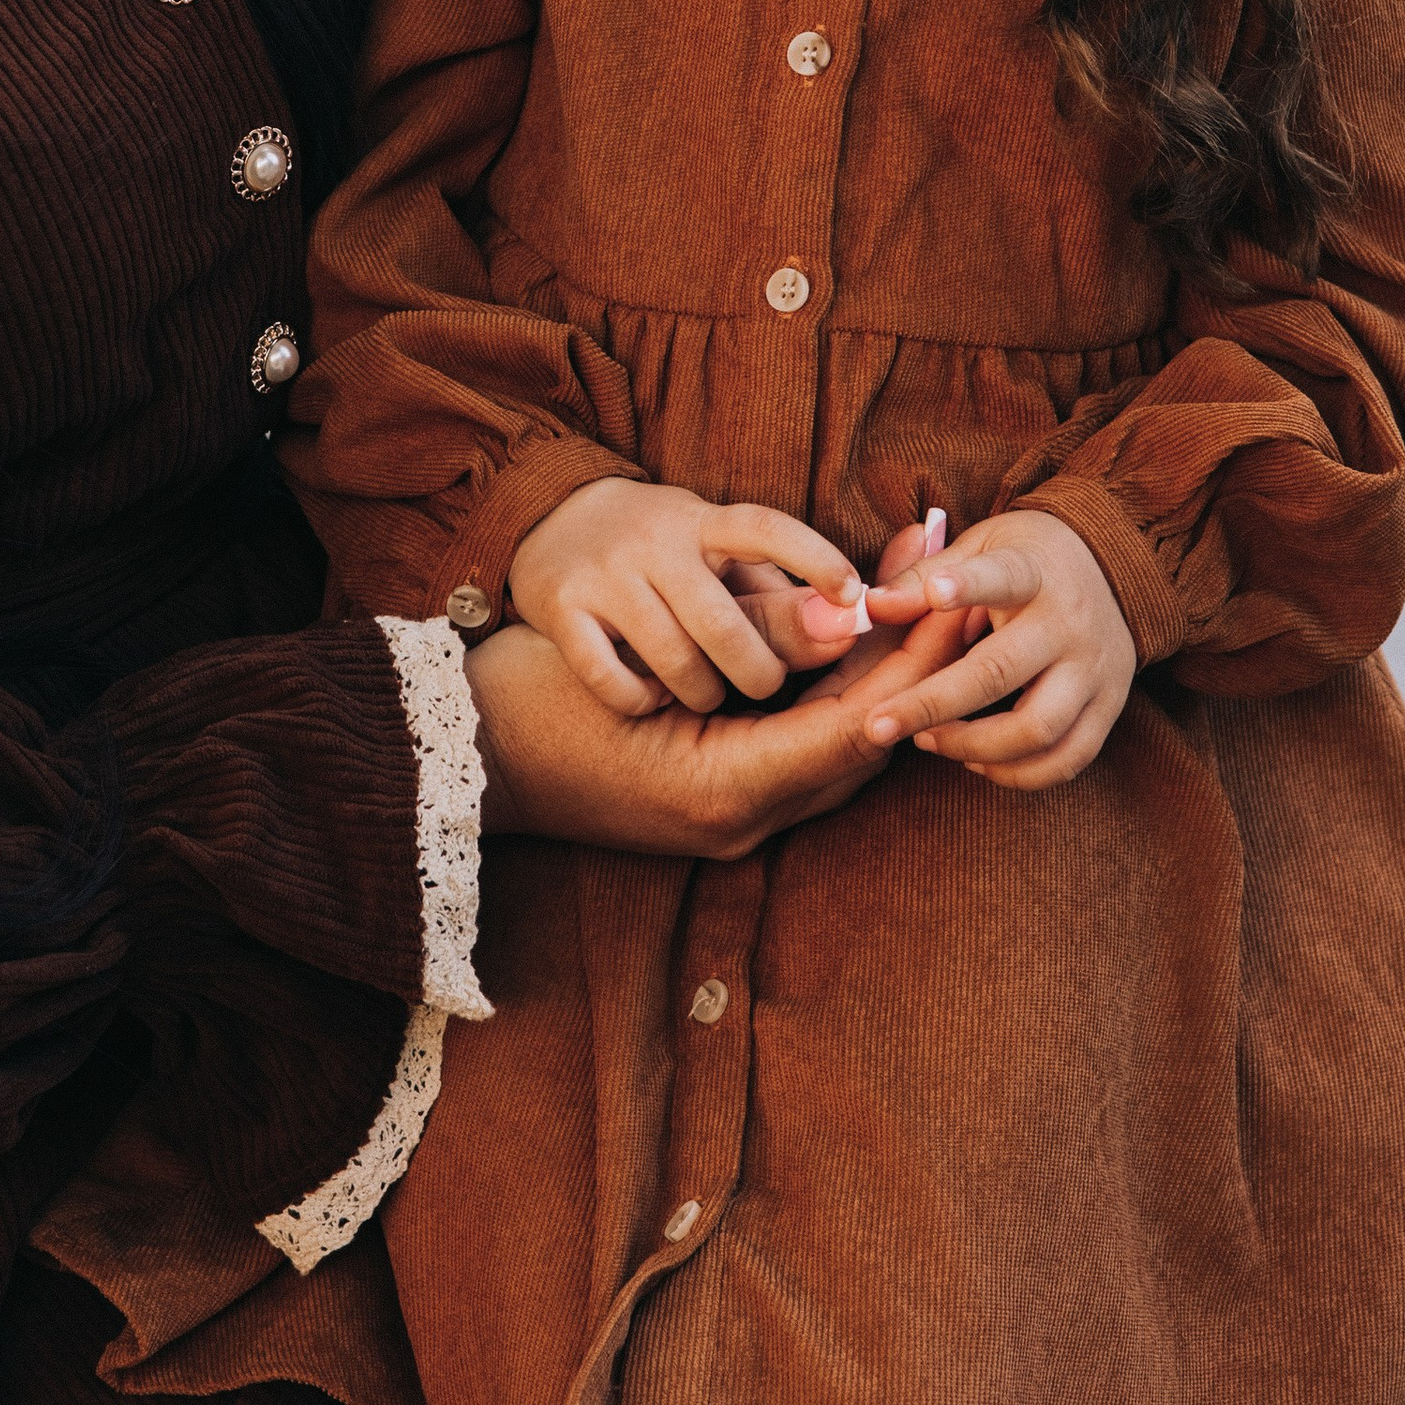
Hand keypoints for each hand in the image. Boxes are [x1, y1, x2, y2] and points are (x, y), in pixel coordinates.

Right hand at [465, 586, 970, 859]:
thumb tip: (856, 611)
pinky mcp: (701, 811)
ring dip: (871, 677)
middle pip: (858, 740)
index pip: (857, 726)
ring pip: (831, 748)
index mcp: (727, 794)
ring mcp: (718, 826)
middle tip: (941, 578)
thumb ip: (753, 638)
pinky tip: (854, 654)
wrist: (454, 759)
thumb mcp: (645, 656)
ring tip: (911, 601)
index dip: (913, 658)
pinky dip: (825, 702)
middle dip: (907, 659)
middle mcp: (737, 821)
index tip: (950, 589)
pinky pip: (790, 757)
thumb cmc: (536, 699)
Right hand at [506, 475, 873, 717]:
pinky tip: (650, 699)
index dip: (815, 561)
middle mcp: (652, 541)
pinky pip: (612, 677)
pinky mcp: (559, 608)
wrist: (546, 521)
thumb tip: (853, 627)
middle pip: (725, 623)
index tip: (854, 598)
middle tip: (763, 685)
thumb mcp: (717, 559)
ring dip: (701, 693)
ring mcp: (603, 574)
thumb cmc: (661, 553)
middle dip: (759, 672)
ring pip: (674, 659)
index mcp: (702, 522)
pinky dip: (641, 699)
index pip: (765, 529)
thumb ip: (779, 602)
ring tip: (705, 696)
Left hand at [855, 508, 1135, 787]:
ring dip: (973, 746)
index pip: (1003, 577)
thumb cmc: (1024, 559)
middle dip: (933, 705)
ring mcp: (1095, 670)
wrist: (1115, 567)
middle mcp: (1069, 624)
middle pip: (1000, 673)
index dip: (969, 586)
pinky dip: (1018, 772)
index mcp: (1034, 572)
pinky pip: (1067, 760)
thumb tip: (870, 608)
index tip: (936, 592)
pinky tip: (976, 759)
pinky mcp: (1110, 708)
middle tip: (877, 726)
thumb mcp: (977, 547)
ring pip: (1037, 729)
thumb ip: (922, 577)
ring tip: (926, 741)